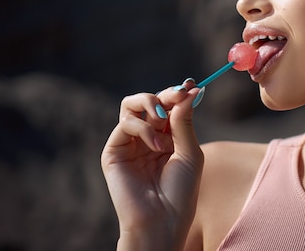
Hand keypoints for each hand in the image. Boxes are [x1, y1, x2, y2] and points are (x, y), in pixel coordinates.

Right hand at [101, 80, 203, 250]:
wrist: (163, 219)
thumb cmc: (180, 191)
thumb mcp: (189, 152)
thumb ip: (185, 121)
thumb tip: (189, 90)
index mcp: (166, 137)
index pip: (167, 105)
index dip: (177, 93)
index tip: (190, 85)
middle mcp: (146, 137)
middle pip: (147, 100)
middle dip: (164, 94)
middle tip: (177, 95)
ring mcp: (129, 143)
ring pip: (130, 104)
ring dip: (150, 103)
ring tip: (163, 120)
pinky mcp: (114, 151)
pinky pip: (125, 123)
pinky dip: (143, 127)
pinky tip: (157, 145)